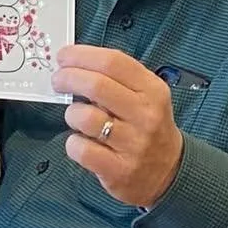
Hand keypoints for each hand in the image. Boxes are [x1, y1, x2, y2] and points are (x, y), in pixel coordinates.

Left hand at [56, 46, 184, 208]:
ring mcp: (134, 144)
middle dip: (67, 78)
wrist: (169, 172)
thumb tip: (72, 64)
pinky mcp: (119, 170)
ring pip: (84, 117)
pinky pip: (81, 149)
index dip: (81, 55)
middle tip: (58, 81)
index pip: (113, 62)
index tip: (63, 56)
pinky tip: (81, 142)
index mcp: (152, 90)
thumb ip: (114, 79)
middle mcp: (146, 115)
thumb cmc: (146, 126)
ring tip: (76, 118)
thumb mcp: (145, 96)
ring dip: (71, 114)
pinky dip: (73, 143)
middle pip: (96, 85)